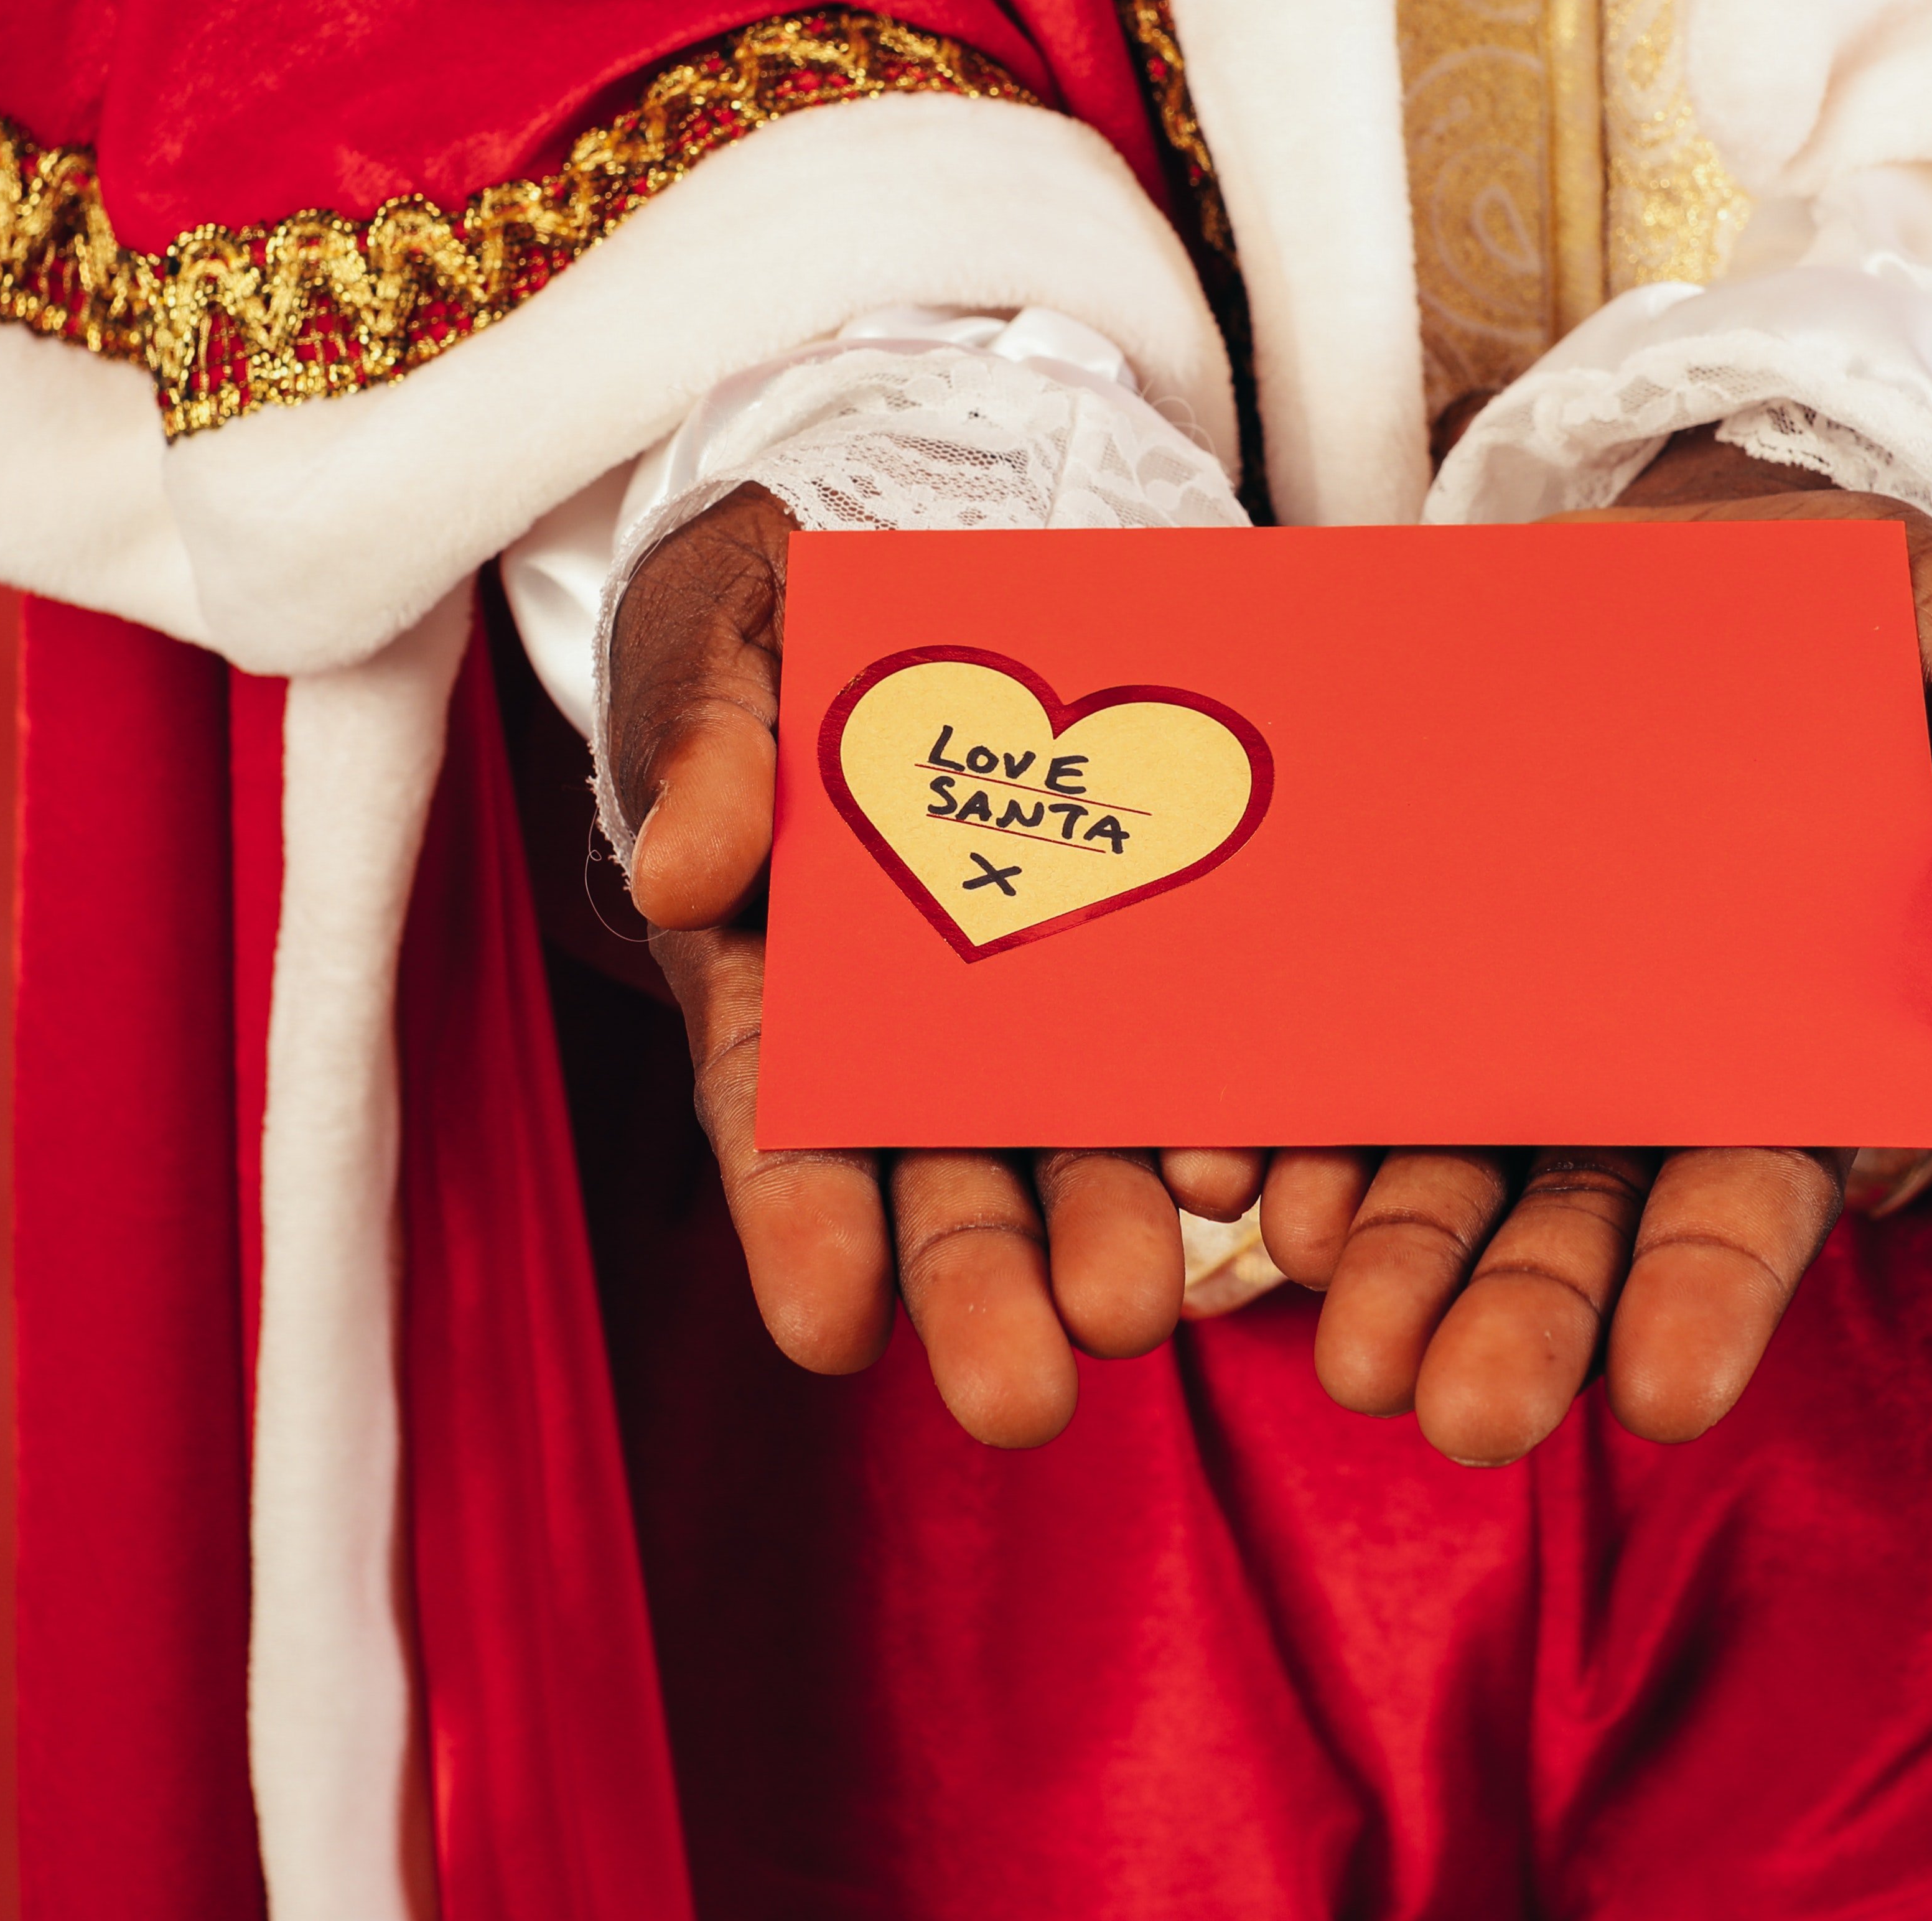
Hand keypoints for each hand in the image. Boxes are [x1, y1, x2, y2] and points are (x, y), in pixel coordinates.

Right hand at [606, 486, 1262, 1445]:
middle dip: (975, 1284)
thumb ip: (704, 740)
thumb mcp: (720, 634)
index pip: (775, 1115)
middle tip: (1024, 1396)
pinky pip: (1179, 1052)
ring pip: (1064, 1145)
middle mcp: (904, 1024)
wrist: (925, 535)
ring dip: (1100, 1235)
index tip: (829, 1324)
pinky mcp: (1144, 958)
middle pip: (933, 1174)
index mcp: (774, 972)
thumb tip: (684, 872)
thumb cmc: (780, 607)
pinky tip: (1246, 1183)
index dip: (801, 1222)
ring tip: (1142, 1314)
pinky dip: (1209, 1120)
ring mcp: (1031, 1002)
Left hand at [1257, 431, 1931, 1463]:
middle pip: (1577, 1227)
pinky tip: (1232, 1177)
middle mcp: (1647, 1079)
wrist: (1753, 552)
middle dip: (1518, 1323)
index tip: (1661, 1391)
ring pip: (1447, 1164)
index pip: (1748, 1212)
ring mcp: (1523, 1021)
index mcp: (1799, 1068)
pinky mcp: (1422, 944)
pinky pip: (1341, 1048)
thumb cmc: (1905, 665)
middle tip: (1452, 1412)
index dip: (1704, 1300)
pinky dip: (1284, 1120)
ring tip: (1343, 1337)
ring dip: (1390, 1256)